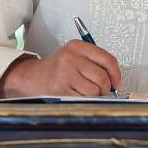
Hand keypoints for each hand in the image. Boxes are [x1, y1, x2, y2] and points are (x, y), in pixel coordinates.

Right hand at [0, 40, 121, 98]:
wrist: (31, 76)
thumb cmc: (56, 68)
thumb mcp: (74, 56)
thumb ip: (94, 62)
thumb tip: (115, 80)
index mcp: (77, 46)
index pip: (107, 59)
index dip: (116, 74)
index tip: (117, 83)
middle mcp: (71, 57)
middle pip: (102, 77)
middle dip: (105, 88)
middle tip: (101, 91)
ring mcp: (65, 73)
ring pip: (94, 90)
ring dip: (94, 96)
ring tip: (85, 92)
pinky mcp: (60, 89)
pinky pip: (83, 99)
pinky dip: (84, 101)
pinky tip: (76, 95)